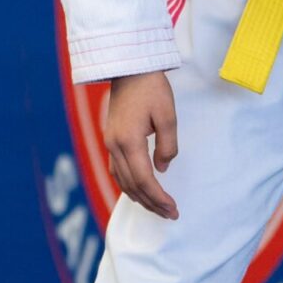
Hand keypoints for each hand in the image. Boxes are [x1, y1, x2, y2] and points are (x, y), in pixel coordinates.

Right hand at [104, 70, 178, 219]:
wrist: (128, 68)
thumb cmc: (151, 88)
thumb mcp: (167, 115)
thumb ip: (167, 145)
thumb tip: (162, 168)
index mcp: (129, 141)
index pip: (144, 180)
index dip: (158, 198)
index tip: (173, 209)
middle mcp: (115, 146)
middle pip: (132, 185)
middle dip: (151, 203)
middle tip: (170, 214)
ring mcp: (110, 143)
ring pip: (122, 181)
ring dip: (140, 197)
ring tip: (157, 207)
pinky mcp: (111, 139)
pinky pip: (117, 170)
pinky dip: (129, 185)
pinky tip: (139, 190)